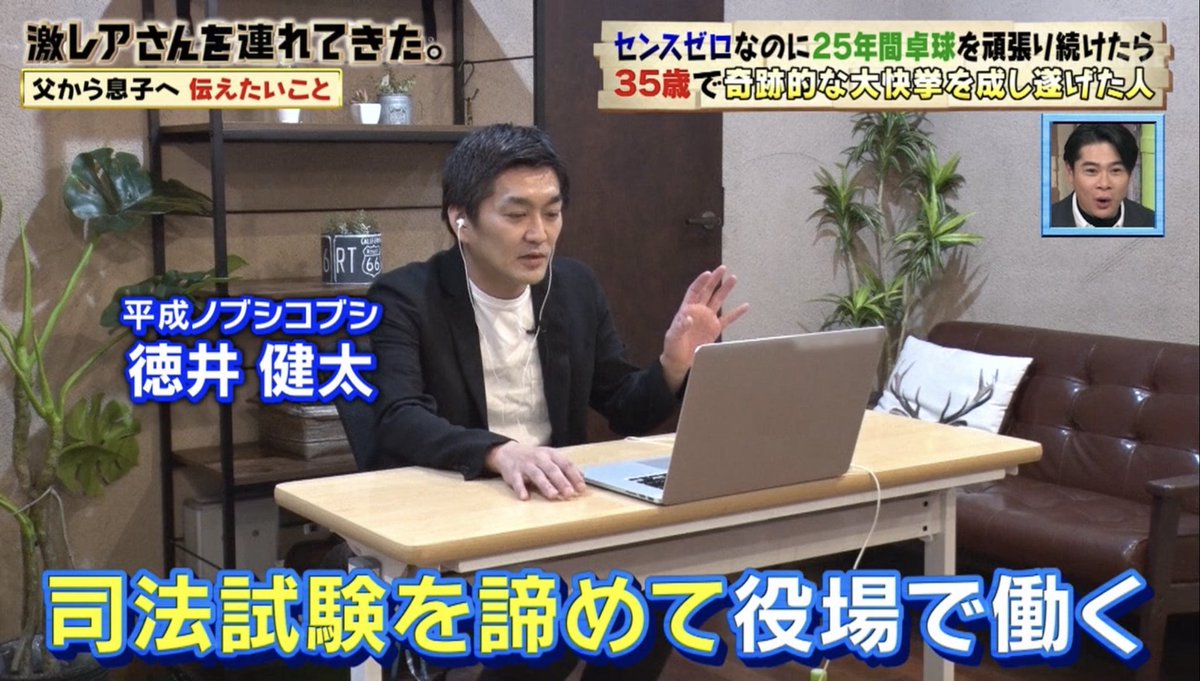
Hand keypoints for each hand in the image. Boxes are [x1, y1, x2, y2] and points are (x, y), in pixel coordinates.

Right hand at [484, 441, 587, 500]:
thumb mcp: (551, 458)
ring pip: (537, 475)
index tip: (581, 488)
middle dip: (562, 482)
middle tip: (570, 493)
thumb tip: (583, 477)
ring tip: (553, 495)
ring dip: (545, 485)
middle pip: (552, 470)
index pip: (565, 464)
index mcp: (551, 455)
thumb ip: (565, 467)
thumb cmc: (535, 458)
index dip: (574, 476)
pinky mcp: (513, 473)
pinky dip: (521, 489)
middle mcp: (539, 459)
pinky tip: (525, 497)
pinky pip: (517, 482)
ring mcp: (526, 465)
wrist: (509, 452)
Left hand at [660, 265, 749, 390]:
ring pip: (718, 301)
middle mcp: (698, 311)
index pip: (694, 291)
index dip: (701, 282)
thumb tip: (687, 318)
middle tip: (723, 269)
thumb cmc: (673, 347)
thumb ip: (680, 327)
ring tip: (734, 278)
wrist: (680, 360)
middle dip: (715, 280)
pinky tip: (745, 306)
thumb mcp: (673, 337)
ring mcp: (707, 319)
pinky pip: (727, 318)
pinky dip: (736, 313)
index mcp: (687, 309)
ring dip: (725, 290)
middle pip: (707, 291)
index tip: (708, 273)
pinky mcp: (715, 329)